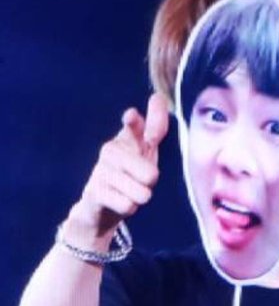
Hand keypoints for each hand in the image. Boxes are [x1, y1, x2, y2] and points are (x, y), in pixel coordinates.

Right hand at [64, 93, 168, 244]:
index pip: (135, 126)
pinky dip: (128, 208)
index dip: (136, 123)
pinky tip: (118, 202)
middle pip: (151, 175)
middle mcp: (111, 150)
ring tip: (128, 192)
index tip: (131, 116)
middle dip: (150, 184)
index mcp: (126, 138)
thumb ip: (155, 128)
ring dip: (140, 197)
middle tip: (139, 181)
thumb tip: (157, 97)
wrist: (99, 208)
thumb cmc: (129, 175)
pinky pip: (128, 205)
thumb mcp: (145, 152)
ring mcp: (100, 170)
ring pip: (142, 193)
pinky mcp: (93, 192)